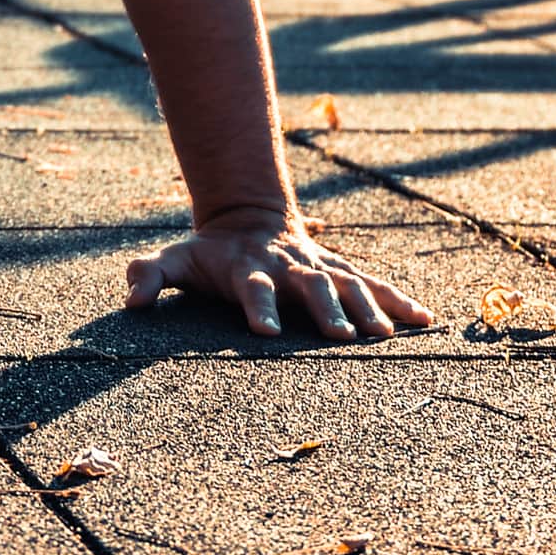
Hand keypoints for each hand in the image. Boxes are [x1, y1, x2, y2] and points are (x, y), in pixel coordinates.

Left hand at [127, 215, 434, 341]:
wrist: (250, 217)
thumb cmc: (210, 252)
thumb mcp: (175, 259)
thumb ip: (149, 275)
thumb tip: (129, 300)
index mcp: (249, 268)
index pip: (252, 288)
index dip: (257, 306)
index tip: (263, 331)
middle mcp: (289, 266)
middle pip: (310, 286)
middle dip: (325, 309)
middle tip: (339, 337)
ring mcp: (319, 267)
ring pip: (349, 284)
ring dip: (368, 308)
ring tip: (386, 336)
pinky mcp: (342, 271)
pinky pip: (375, 284)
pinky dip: (400, 301)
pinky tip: (426, 322)